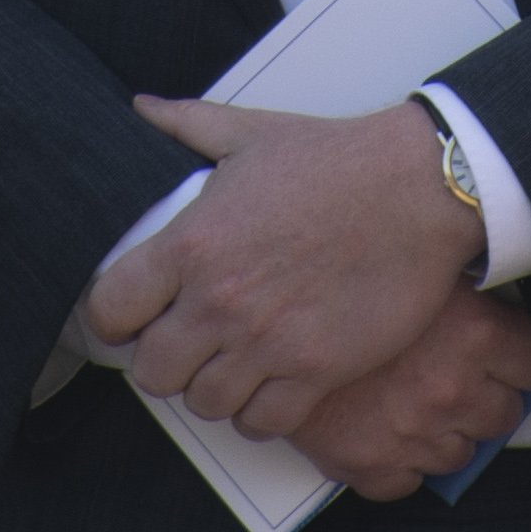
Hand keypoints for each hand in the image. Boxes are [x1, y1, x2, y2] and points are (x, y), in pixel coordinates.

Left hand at [83, 95, 486, 441]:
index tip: (128, 320)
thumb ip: (187, 126)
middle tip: (185, 347)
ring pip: (205, 404)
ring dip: (212, 389)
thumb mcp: (251, 133)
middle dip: (163, 363)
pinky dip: (260, 412)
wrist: (420, 189)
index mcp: (191, 244)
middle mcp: (220, 301)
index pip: (110, 311)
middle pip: (153, 372)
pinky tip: (269, 386)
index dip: (111, 321)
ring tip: (230, 366)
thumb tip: (143, 109)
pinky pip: (263, 422)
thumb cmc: (337, 160)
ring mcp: (267, 342)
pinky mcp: (316, 370)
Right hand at [288, 287, 530, 497]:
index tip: (509, 356)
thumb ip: (465, 286)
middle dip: (484, 398)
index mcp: (476, 332)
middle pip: (505, 414)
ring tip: (411, 400)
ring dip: (442, 432)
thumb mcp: (417, 263)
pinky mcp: (369, 464)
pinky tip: (381, 431)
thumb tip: (500, 296)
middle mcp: (453, 387)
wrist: (259, 306)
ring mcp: (413, 432)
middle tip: (454, 376)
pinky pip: (406, 483)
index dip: (522, 358)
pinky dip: (397, 463)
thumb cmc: (342, 272)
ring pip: (459, 454)